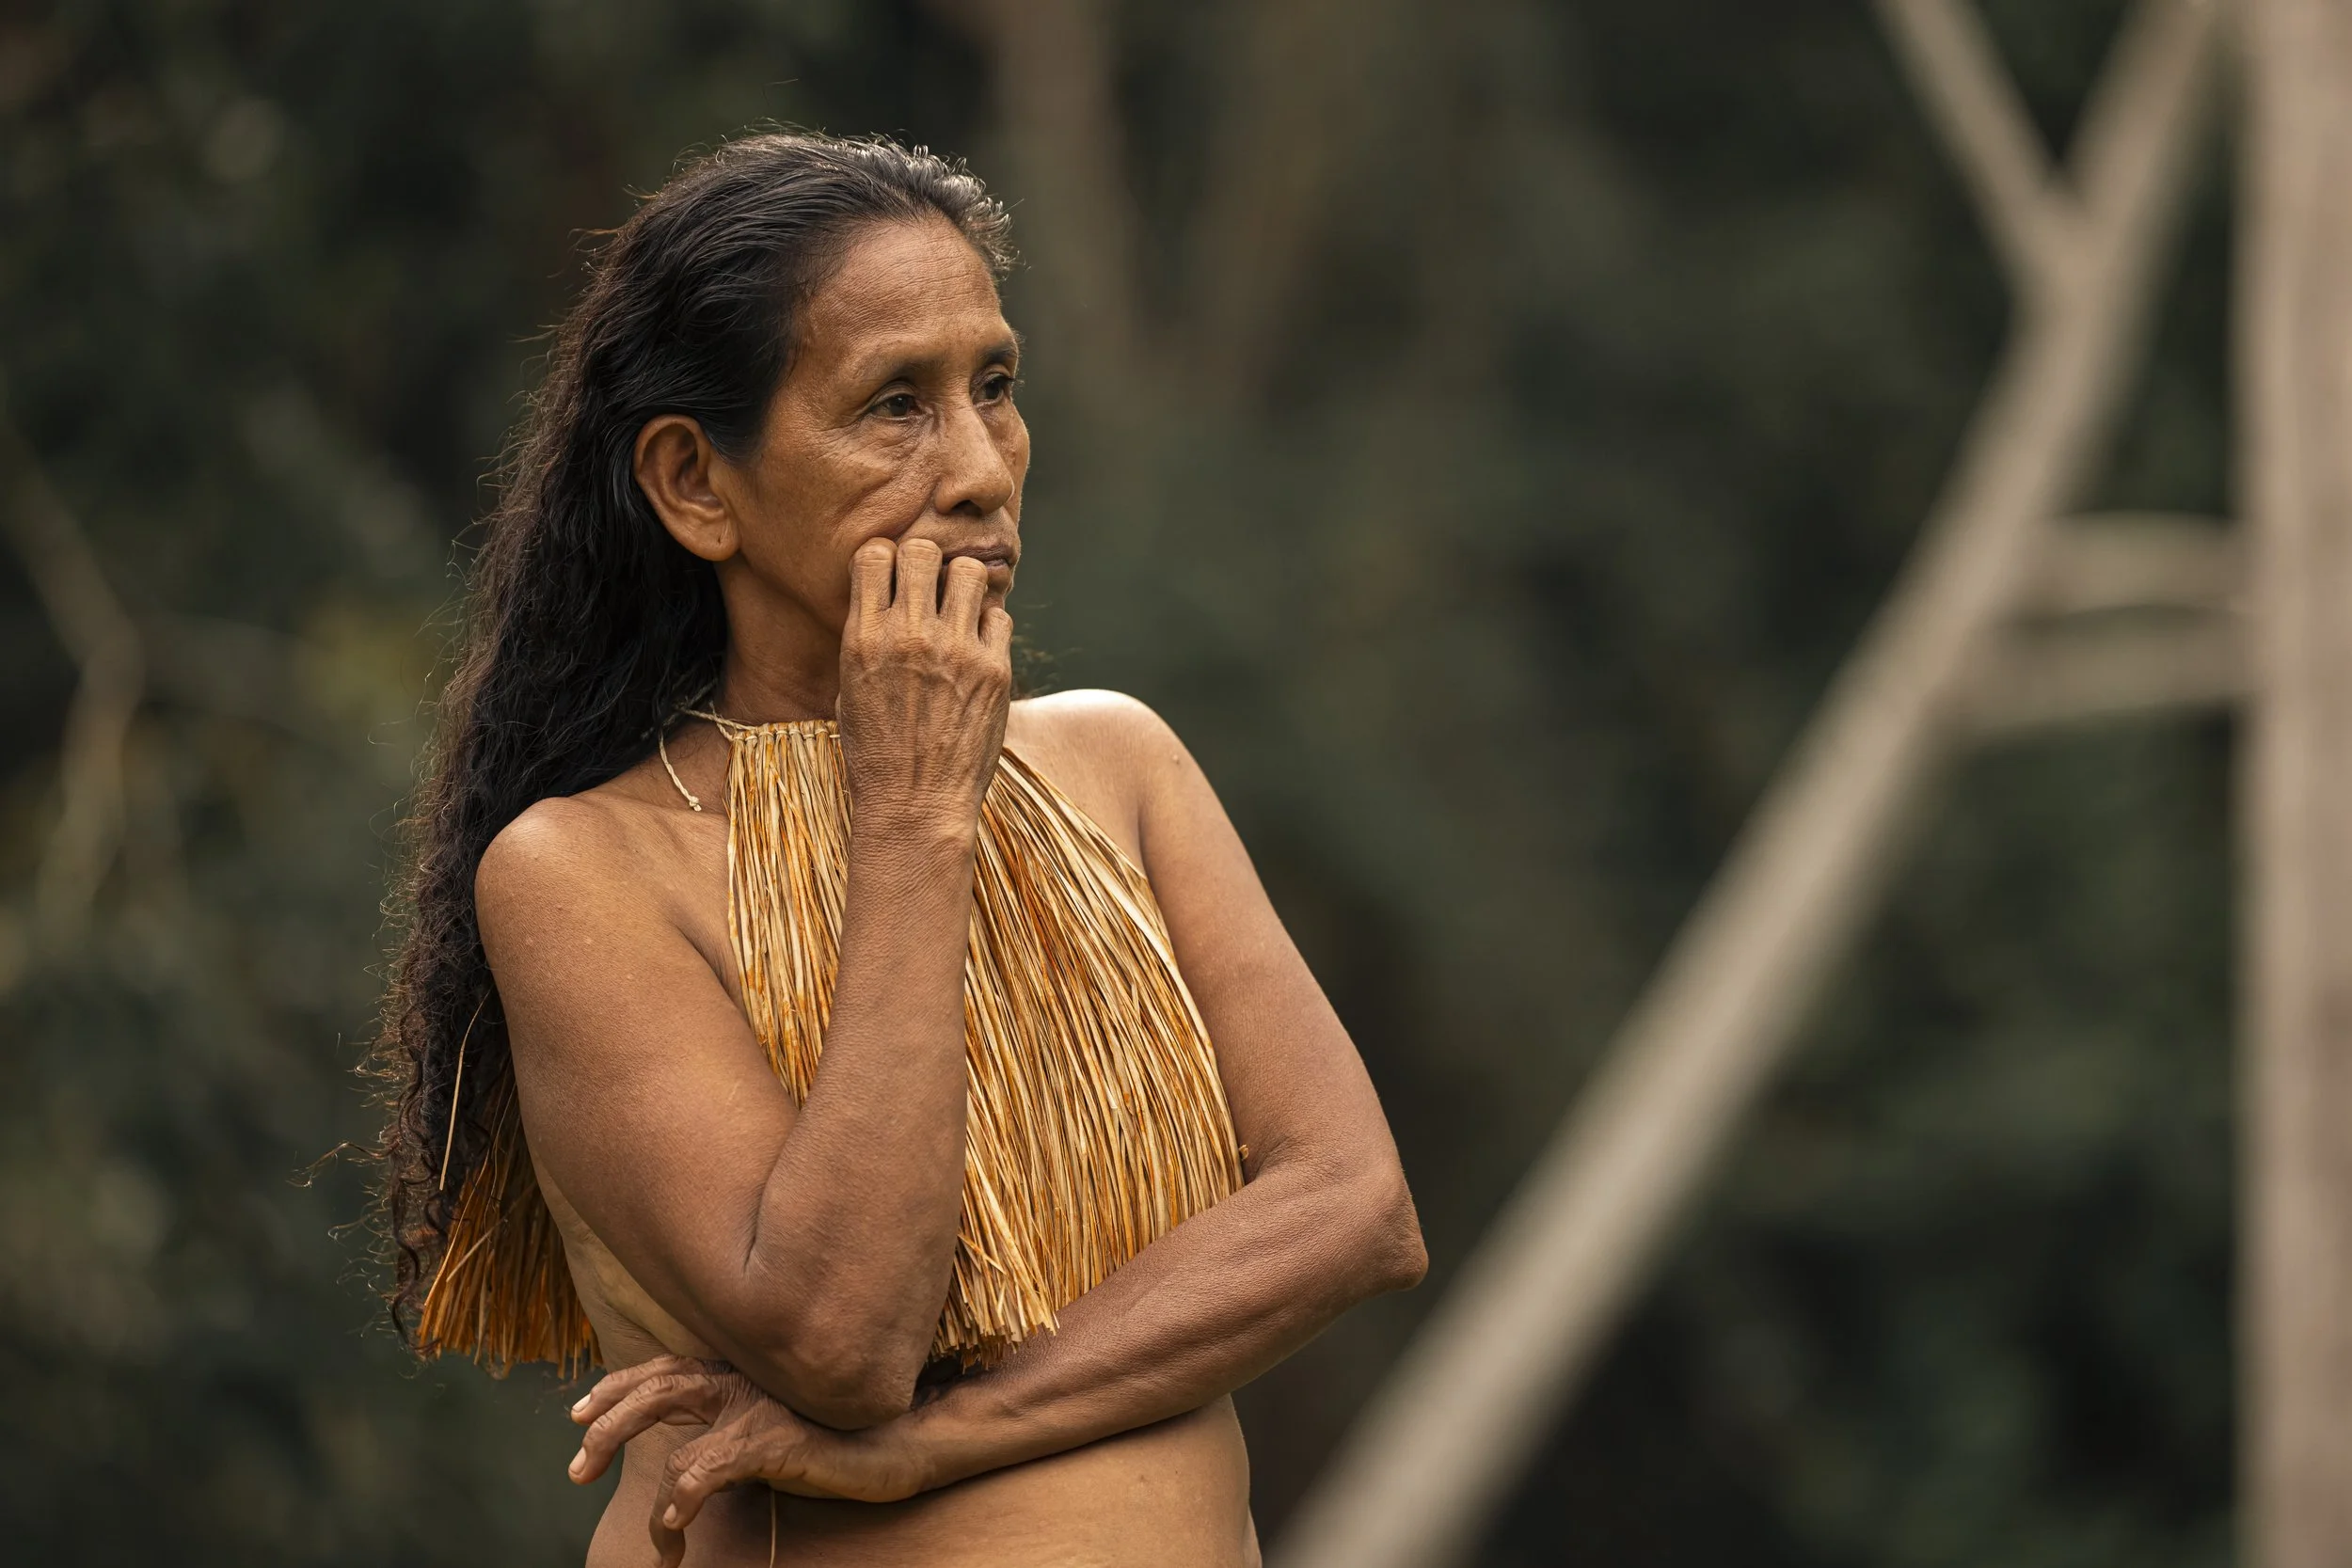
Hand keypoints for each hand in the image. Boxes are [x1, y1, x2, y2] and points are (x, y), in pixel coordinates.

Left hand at [569, 1356, 932, 1565]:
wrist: (900, 1444)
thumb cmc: (836, 1442)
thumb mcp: (771, 1434)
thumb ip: (731, 1436)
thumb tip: (690, 1466)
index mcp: (739, 1372)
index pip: (665, 1369)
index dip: (618, 1387)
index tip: (579, 1413)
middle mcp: (743, 1379)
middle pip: (655, 1389)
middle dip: (606, 1427)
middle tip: (577, 1468)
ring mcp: (758, 1406)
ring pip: (673, 1436)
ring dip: (651, 1501)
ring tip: (656, 1542)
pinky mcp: (775, 1438)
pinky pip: (708, 1468)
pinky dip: (684, 1497)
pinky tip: (678, 1523)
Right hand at [835, 536, 1013, 828]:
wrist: (915, 806)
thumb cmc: (876, 754)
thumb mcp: (852, 690)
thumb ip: (870, 638)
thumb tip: (888, 600)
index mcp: (864, 638)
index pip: (875, 553)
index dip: (886, 561)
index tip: (893, 583)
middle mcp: (909, 636)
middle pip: (923, 550)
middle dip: (926, 564)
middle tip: (929, 593)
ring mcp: (956, 651)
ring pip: (968, 571)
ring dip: (963, 586)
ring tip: (958, 615)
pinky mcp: (995, 670)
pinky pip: (999, 616)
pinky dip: (989, 626)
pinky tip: (978, 651)